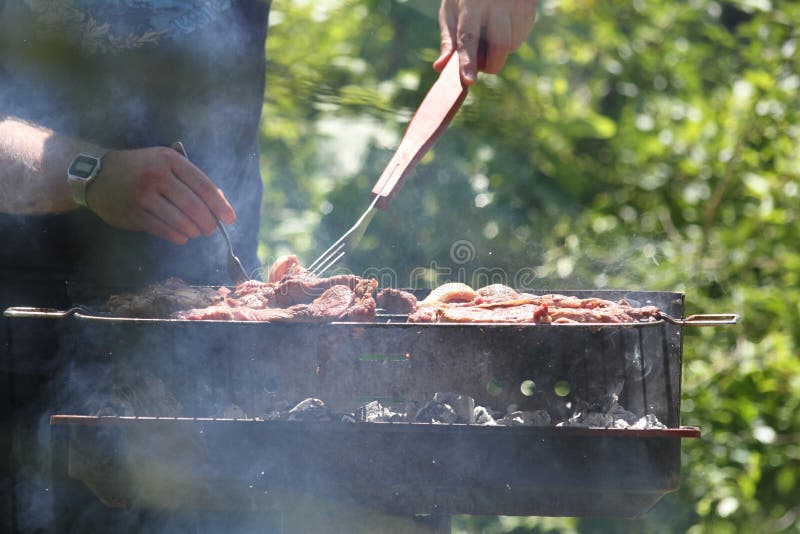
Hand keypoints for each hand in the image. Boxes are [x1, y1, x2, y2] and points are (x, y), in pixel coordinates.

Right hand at [86, 147, 235, 244]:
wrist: (98, 175)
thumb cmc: (140, 169)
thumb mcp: (165, 163)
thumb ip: (191, 180)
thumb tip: (220, 202)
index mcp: (169, 160)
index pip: (203, 185)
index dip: (220, 205)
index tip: (230, 218)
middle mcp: (157, 175)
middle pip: (194, 206)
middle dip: (208, 222)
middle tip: (211, 229)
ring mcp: (143, 195)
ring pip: (180, 220)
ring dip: (194, 231)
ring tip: (197, 232)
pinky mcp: (134, 213)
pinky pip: (163, 230)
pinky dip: (177, 236)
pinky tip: (182, 236)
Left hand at [434, 0, 536, 84]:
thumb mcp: (452, 9)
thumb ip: (448, 39)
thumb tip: (440, 67)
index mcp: (472, 1)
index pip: (469, 36)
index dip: (468, 61)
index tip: (469, 80)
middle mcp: (498, 1)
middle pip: (500, 45)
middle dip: (490, 64)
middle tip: (480, 63)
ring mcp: (517, 3)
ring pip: (513, 44)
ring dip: (500, 52)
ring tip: (489, 36)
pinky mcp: (530, 7)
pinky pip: (522, 36)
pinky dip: (511, 41)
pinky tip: (502, 27)